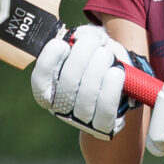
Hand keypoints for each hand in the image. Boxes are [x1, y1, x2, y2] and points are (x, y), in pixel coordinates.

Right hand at [30, 24, 131, 139]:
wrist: (121, 86)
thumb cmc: (100, 61)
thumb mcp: (92, 44)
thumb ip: (86, 35)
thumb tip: (81, 36)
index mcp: (50, 88)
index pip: (41, 80)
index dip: (48, 61)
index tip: (62, 44)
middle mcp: (61, 108)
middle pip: (67, 84)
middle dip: (81, 57)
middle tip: (93, 42)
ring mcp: (81, 120)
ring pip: (86, 97)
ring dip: (97, 70)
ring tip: (106, 54)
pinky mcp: (102, 127)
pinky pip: (104, 111)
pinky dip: (111, 90)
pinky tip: (116, 73)